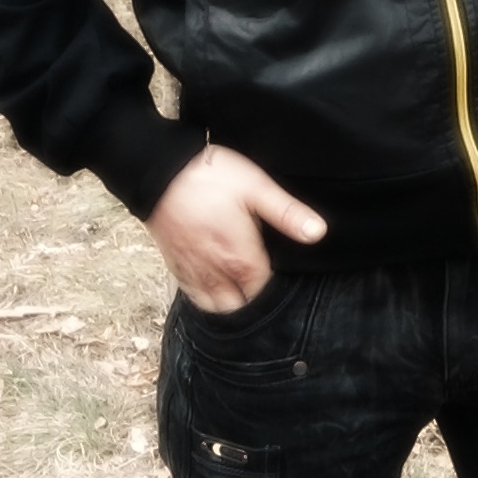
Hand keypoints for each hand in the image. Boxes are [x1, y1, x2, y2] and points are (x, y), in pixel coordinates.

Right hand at [144, 144, 325, 311]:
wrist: (159, 170)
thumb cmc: (210, 176)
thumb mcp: (256, 187)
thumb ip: (287, 213)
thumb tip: (318, 233)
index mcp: (239, 257)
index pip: (263, 289)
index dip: (274, 284)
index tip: (280, 270)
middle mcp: (215, 271)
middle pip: (240, 306)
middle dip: (253, 298)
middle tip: (261, 279)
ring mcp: (192, 270)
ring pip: (216, 306)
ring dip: (231, 301)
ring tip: (241, 285)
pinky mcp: (175, 264)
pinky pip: (193, 296)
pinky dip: (206, 297)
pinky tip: (215, 283)